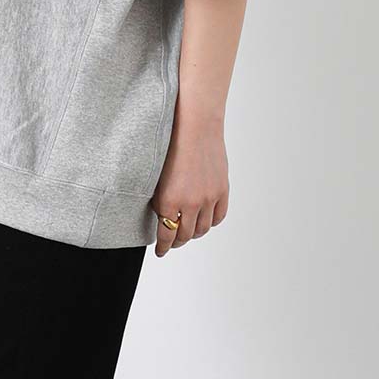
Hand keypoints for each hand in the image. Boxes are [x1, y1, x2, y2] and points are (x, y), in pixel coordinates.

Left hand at [150, 105, 228, 257]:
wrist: (195, 127)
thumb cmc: (172, 145)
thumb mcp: (157, 177)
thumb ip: (161, 200)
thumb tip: (162, 217)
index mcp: (169, 201)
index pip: (166, 235)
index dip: (163, 247)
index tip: (161, 251)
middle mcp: (190, 203)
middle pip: (185, 235)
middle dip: (177, 241)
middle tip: (173, 242)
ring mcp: (208, 198)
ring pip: (202, 229)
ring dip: (194, 233)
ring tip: (188, 231)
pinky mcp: (222, 190)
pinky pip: (218, 216)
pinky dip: (211, 222)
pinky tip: (205, 220)